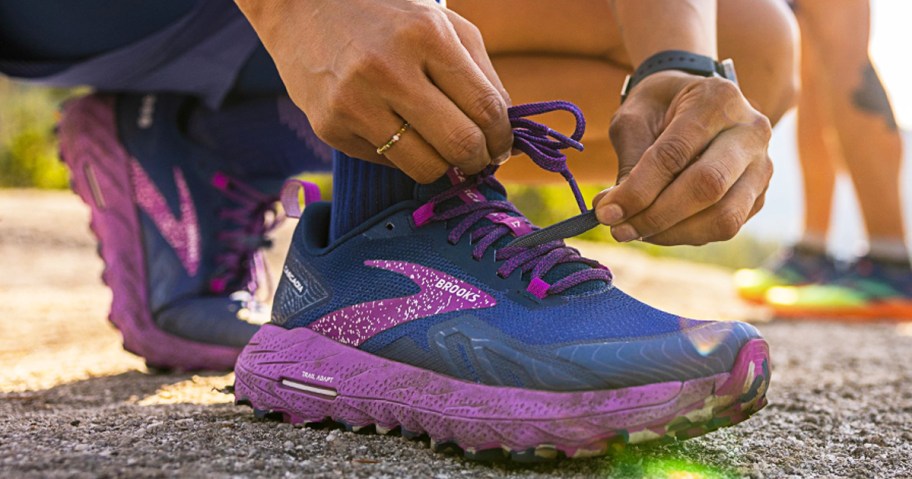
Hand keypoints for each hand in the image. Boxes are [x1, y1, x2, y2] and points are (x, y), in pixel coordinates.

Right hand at [236, 0, 512, 182]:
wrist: (301, 5)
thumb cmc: (386, 15)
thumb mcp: (442, 25)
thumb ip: (481, 75)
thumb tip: (505, 135)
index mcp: (426, 36)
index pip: (485, 108)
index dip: (502, 137)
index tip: (501, 146)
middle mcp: (388, 70)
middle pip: (460, 144)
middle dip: (479, 160)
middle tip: (478, 159)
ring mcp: (354, 102)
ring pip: (425, 167)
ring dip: (444, 167)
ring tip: (441, 151)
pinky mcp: (329, 127)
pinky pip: (387, 163)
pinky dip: (402, 155)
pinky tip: (395, 129)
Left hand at [593, 71, 772, 245]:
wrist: (691, 101)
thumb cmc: (658, 107)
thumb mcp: (634, 118)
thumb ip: (629, 161)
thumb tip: (613, 211)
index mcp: (718, 99)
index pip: (676, 154)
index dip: (638, 189)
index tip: (606, 211)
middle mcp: (751, 131)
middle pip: (708, 187)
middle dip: (656, 216)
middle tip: (618, 228)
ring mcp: (762, 165)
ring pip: (724, 216)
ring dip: (672, 233)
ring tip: (635, 230)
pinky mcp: (759, 194)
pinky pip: (726, 227)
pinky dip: (686, 234)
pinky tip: (657, 227)